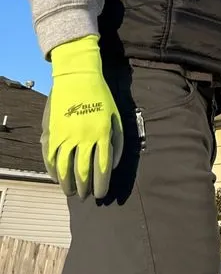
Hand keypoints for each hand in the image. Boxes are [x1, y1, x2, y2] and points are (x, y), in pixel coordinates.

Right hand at [43, 35, 123, 199]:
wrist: (78, 77)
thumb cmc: (101, 97)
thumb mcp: (116, 117)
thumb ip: (117, 142)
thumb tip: (113, 166)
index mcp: (102, 134)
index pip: (102, 168)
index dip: (101, 184)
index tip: (101, 194)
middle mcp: (83, 138)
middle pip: (82, 172)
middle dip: (85, 188)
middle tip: (86, 196)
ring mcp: (65, 136)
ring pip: (64, 169)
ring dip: (67, 184)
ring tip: (71, 192)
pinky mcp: (51, 133)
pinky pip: (50, 158)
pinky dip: (53, 171)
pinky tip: (57, 179)